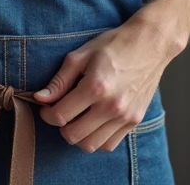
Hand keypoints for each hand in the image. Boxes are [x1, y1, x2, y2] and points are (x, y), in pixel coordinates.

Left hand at [34, 10, 181, 152]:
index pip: (60, 116)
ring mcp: (125, 117)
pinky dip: (97, 139)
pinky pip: (109, 144)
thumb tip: (39, 98)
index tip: (46, 107)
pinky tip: (94, 122)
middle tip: (61, 111)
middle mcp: (111, 106)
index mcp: (95, 87)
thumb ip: (59, 80)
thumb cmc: (114, 45)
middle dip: (61, 126)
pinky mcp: (134, 121)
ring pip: (91, 145)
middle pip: (73, 136)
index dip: (46, 114)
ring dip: (78, 135)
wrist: (150, 44)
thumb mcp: (81, 55)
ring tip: (77, 118)